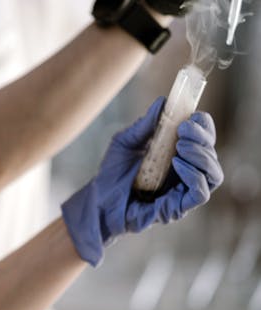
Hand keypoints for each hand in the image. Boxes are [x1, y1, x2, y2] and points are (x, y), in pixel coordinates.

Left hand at [61, 98, 222, 266]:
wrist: (97, 201)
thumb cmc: (112, 173)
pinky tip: (176, 163)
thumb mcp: (125, 142)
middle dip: (202, 137)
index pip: (203, 139)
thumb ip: (144, 125)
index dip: (203, 125)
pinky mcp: (178, 208)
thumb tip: (162, 102)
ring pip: (213, 174)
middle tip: (183, 129)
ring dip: (202, 155)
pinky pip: (200, 193)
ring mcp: (183, 191)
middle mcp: (185, 173)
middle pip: (211, 153)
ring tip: (180, 145)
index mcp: (176, 154)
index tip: (191, 115)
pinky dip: (194, 176)